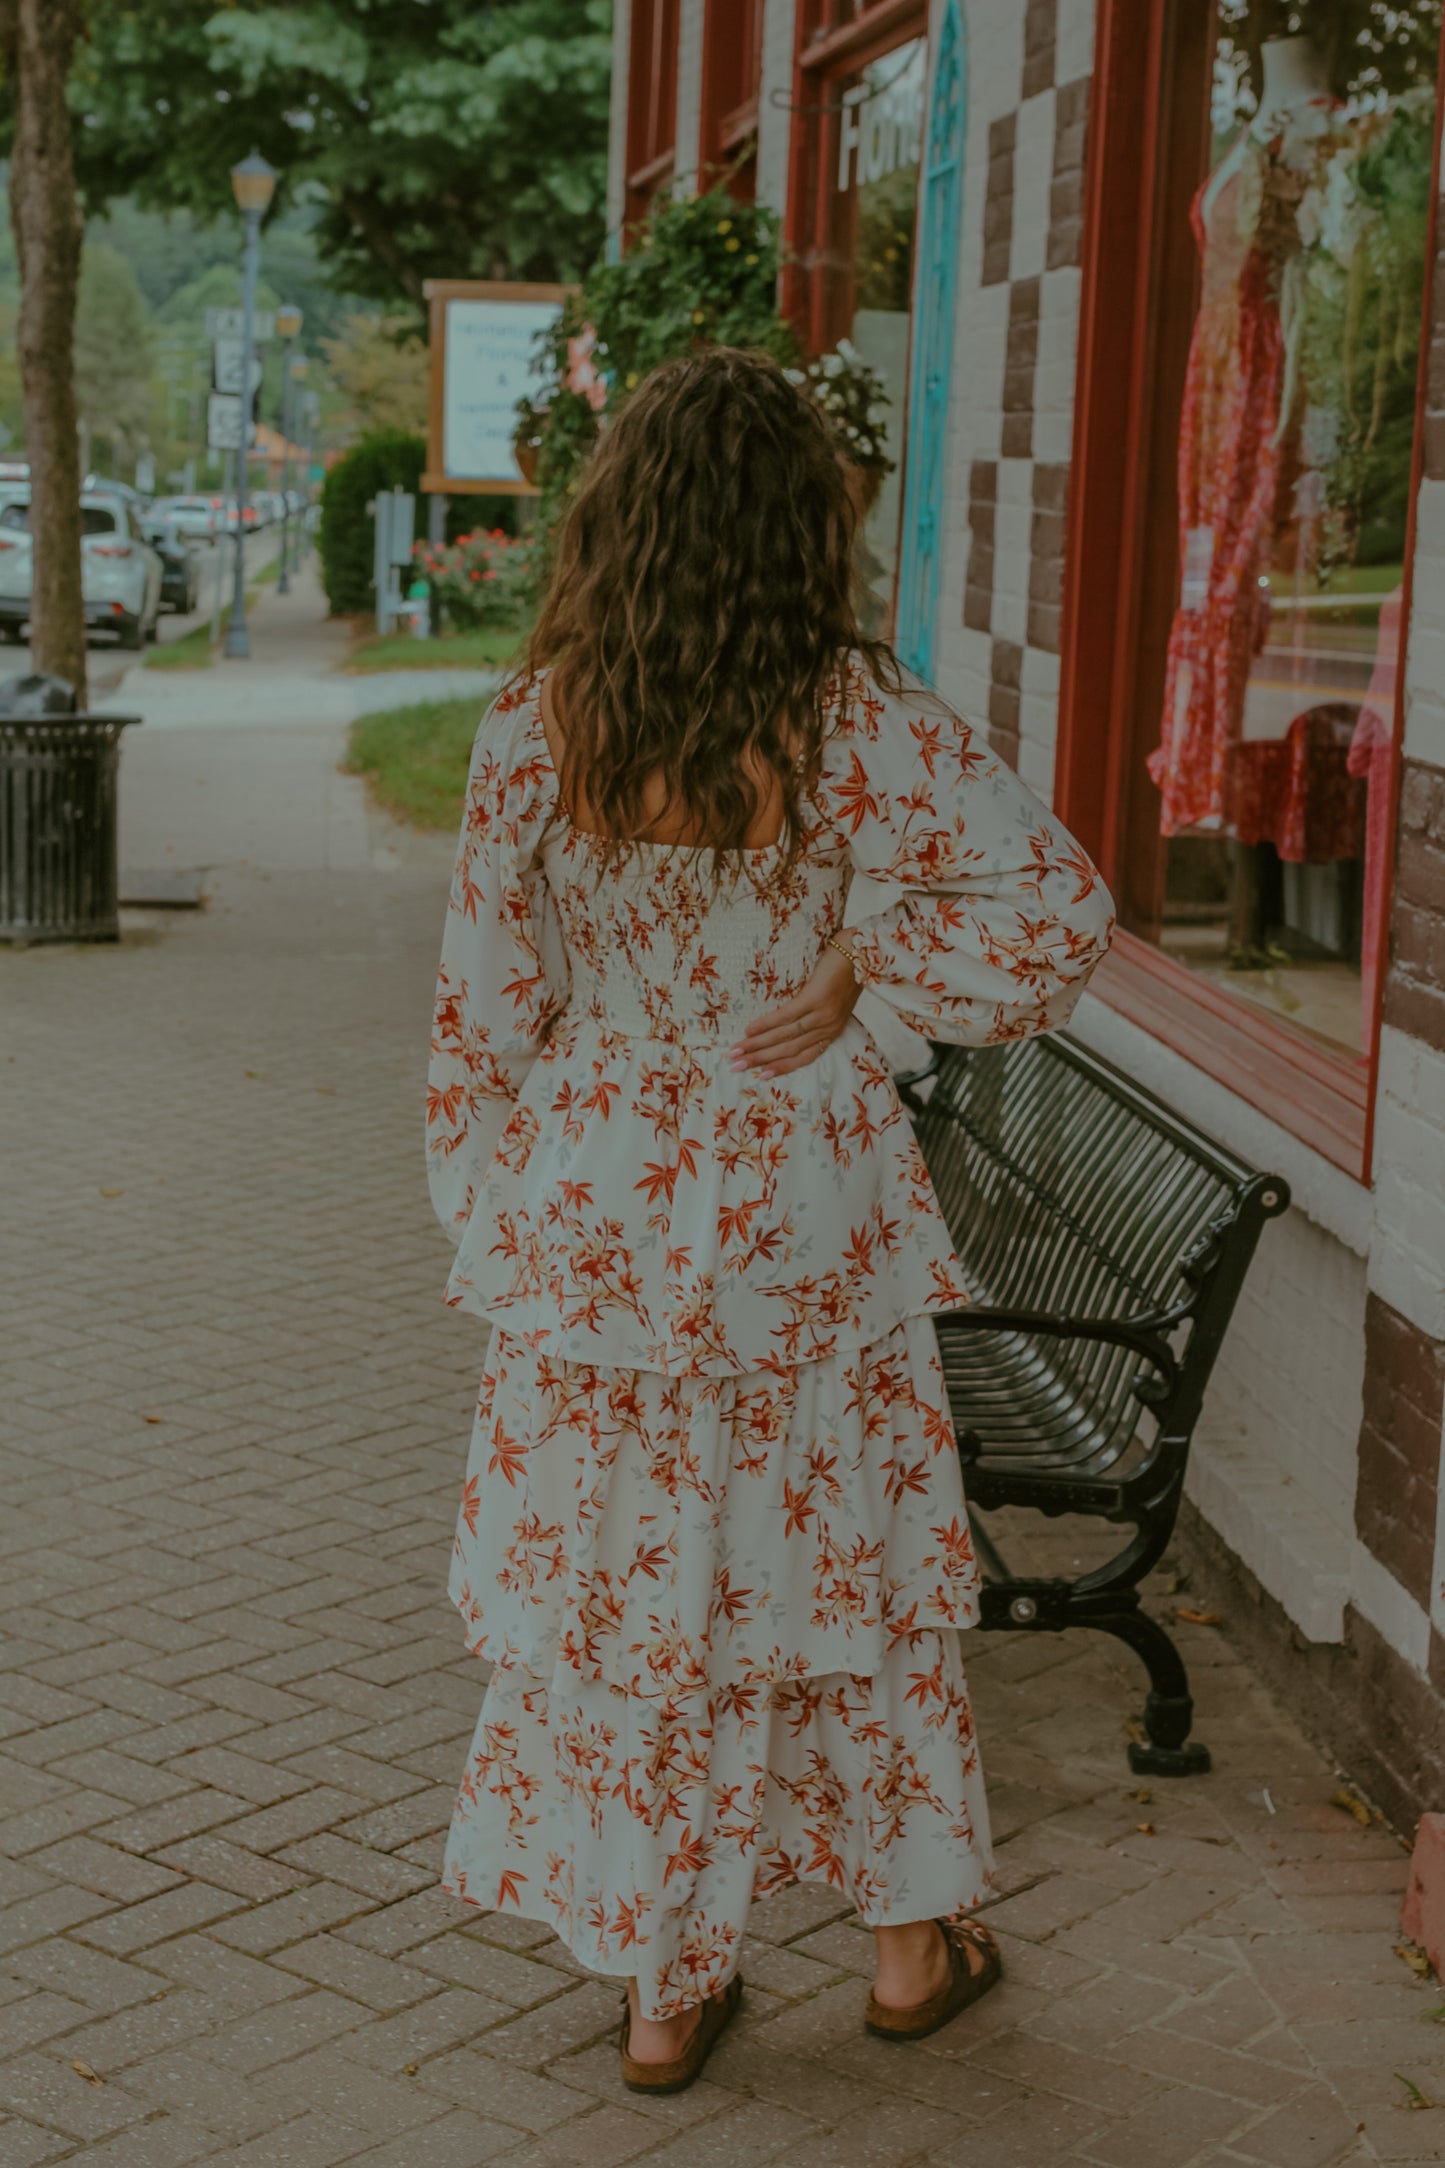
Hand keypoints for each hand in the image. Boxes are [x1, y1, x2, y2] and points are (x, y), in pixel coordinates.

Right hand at [731, 945, 861, 1077]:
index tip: (759, 1076)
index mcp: (833, 1031)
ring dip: (757, 1046)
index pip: (804, 1057)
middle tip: (734, 1066)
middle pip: (789, 1050)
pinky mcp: (815, 999)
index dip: (781, 1067)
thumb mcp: (836, 1001)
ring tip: (736, 1051)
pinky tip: (749, 1030)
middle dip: (760, 1060)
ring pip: (785, 1036)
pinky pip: (785, 1016)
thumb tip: (792, 1020)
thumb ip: (818, 1014)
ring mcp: (822, 1015)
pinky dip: (765, 1025)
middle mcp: (828, 1028)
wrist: (865, 950)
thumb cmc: (847, 972)